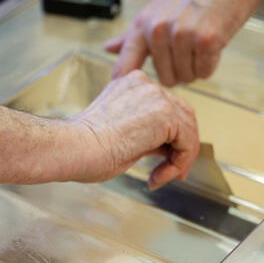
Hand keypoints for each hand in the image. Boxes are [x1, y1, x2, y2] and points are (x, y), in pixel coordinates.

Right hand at [70, 70, 198, 188]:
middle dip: (182, 148)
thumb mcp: (121, 133)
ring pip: (188, 130)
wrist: (75, 149)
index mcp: (132, 84)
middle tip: (175, 173)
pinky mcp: (165, 114)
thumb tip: (167, 147)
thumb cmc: (85, 149)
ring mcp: (156, 97)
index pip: (166, 107)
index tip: (164, 163)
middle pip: (183, 115)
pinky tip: (156, 177)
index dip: (171, 137)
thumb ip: (147, 133)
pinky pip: (187, 142)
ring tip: (160, 178)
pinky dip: (178, 164)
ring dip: (179, 160)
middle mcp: (146, 85)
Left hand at [105, 0, 261, 86]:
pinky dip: (210, 63)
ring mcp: (182, 35)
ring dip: (195, 67)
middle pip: (165, 79)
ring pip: (186, 78)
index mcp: (143, 25)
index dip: (122, 85)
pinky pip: (204, 72)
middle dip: (179, 71)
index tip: (118, 102)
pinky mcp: (205, 40)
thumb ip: (132, 36)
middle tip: (187, 50)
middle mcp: (159, 30)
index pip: (126, 63)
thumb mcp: (154, 13)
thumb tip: (109, 48)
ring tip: (199, 45)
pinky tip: (211, 44)